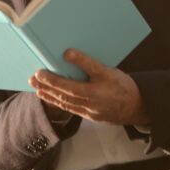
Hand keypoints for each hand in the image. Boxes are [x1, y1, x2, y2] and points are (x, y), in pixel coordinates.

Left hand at [28, 49, 149, 124]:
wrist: (138, 107)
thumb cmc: (123, 86)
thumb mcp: (108, 71)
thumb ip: (87, 63)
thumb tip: (67, 53)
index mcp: (95, 92)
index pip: (69, 86)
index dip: (55, 78)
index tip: (43, 69)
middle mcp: (90, 104)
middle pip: (64, 96)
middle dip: (46, 87)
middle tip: (32, 78)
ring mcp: (89, 112)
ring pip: (65, 104)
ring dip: (49, 95)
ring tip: (36, 87)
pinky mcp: (89, 116)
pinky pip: (70, 109)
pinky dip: (58, 102)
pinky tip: (49, 96)